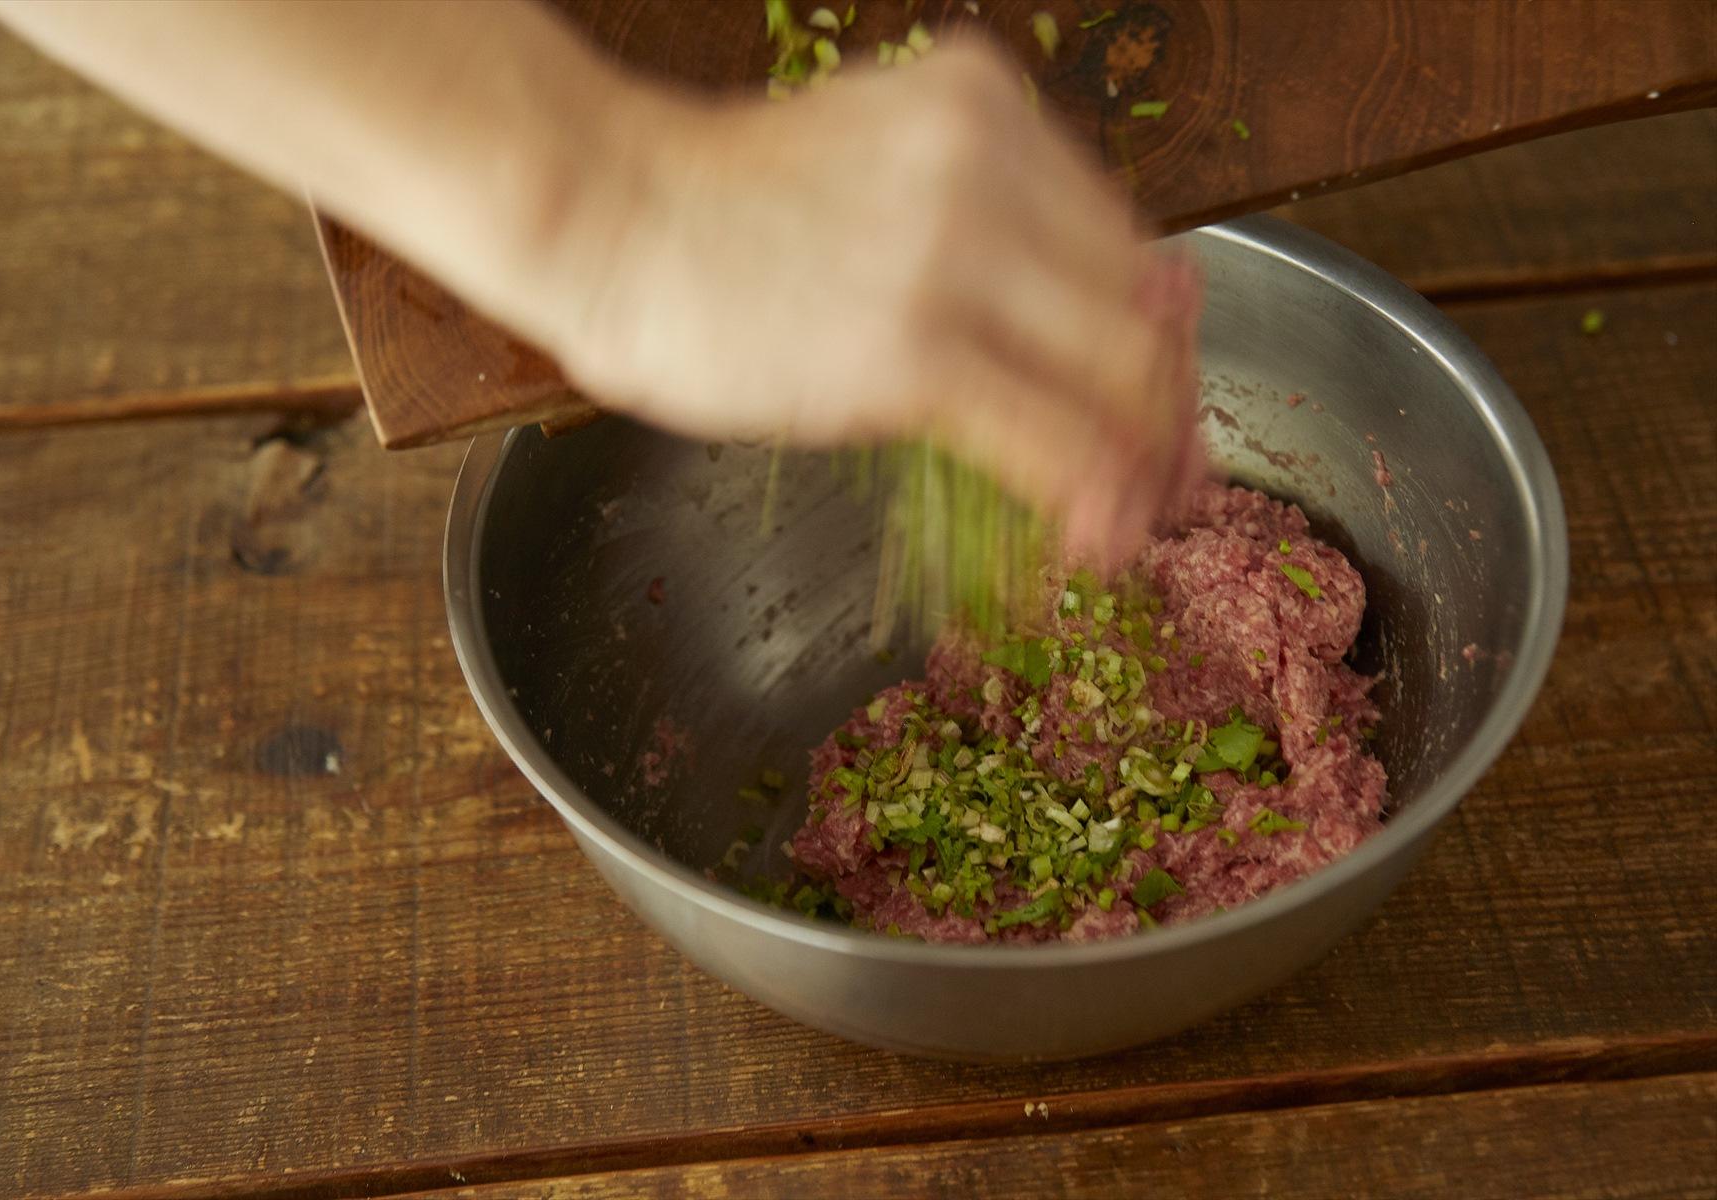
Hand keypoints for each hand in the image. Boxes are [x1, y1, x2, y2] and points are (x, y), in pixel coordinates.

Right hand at [535, 40, 1205, 564]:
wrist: (599, 210)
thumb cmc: (715, 204)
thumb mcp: (873, 158)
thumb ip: (976, 210)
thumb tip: (1067, 311)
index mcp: (985, 102)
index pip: (1121, 234)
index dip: (1157, 331)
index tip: (1164, 396)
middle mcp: (990, 159)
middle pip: (1137, 301)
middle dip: (1168, 403)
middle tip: (1177, 474)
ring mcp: (954, 250)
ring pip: (1113, 370)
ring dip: (1146, 460)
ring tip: (1148, 518)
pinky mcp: (910, 348)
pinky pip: (1045, 432)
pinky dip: (1090, 494)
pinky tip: (1103, 536)